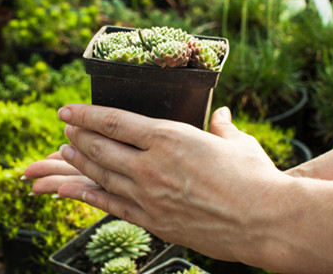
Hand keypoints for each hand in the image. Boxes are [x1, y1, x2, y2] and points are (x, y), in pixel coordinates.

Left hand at [25, 105, 291, 261]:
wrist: (265, 222)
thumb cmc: (256, 178)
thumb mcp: (238, 143)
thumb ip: (222, 127)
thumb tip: (221, 115)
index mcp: (170, 137)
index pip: (114, 121)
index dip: (85, 114)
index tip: (67, 110)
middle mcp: (151, 165)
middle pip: (100, 147)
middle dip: (78, 135)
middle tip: (66, 128)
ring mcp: (149, 196)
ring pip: (101, 175)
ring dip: (80, 161)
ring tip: (66, 151)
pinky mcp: (153, 222)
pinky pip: (111, 205)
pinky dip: (89, 195)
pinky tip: (74, 189)